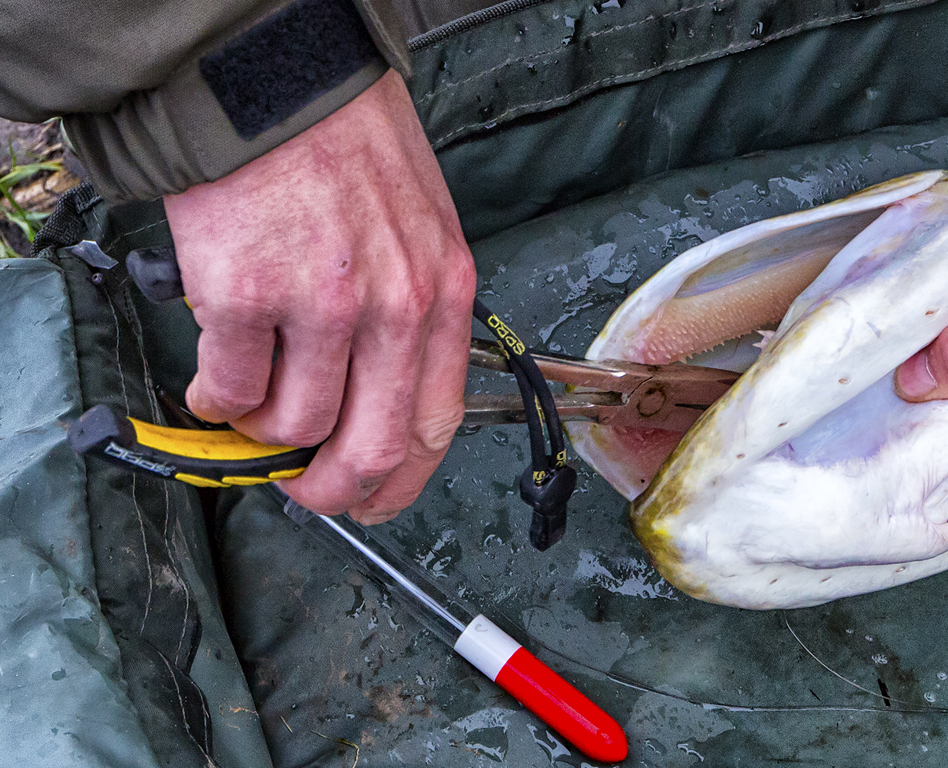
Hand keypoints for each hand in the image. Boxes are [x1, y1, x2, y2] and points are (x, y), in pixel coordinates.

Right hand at [164, 71, 475, 522]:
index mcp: (443, 294)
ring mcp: (320, 305)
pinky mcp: (245, 296)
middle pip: (371, 447)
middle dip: (331, 488)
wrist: (282, 84)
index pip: (437, 424)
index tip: (373, 499)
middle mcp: (392, 308)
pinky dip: (214, 400)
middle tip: (301, 488)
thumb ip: (412, 309)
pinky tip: (213, 379)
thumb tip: (383, 389)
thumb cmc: (350, 145)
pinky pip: (228, 389)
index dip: (401, 482)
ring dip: (263, 432)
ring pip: (294, 425)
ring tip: (250, 402)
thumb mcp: (423, 228)